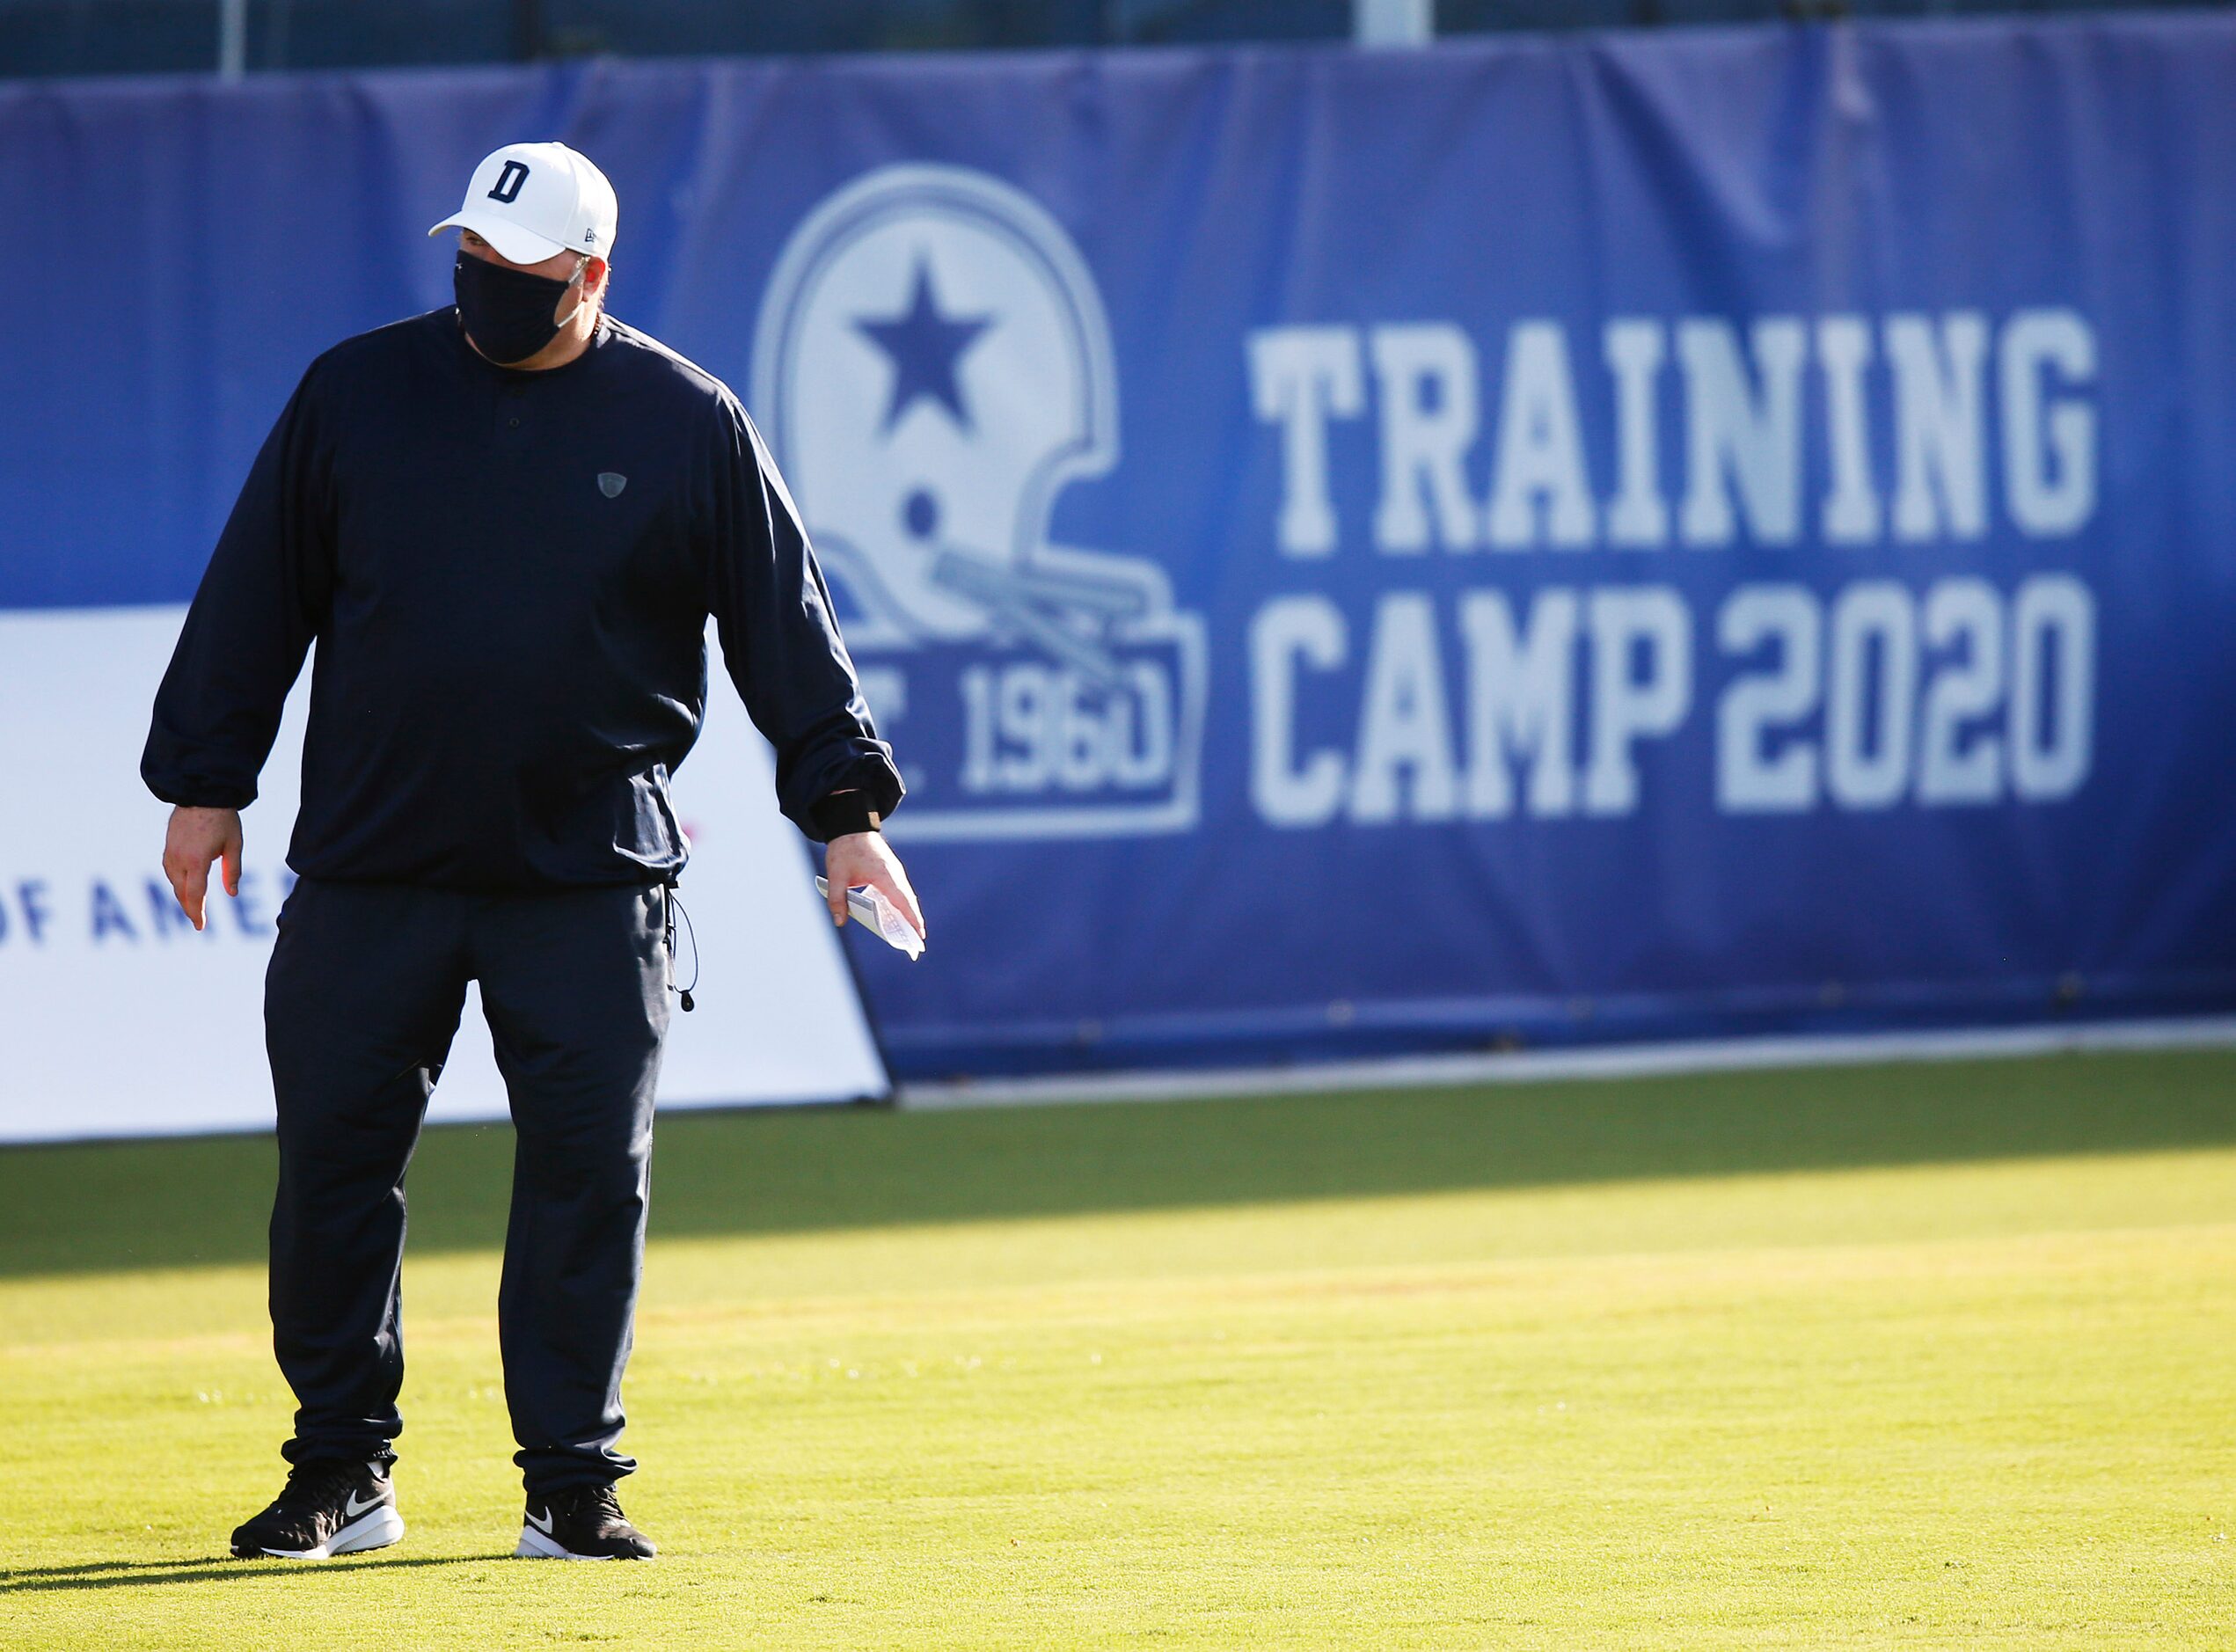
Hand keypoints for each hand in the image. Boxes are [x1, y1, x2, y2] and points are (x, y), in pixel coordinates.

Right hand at [163, 805, 242, 931]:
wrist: (201, 794)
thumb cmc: (223, 819)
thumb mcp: (234, 845)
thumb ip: (232, 871)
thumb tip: (232, 894)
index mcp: (196, 860)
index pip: (195, 895)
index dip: (197, 912)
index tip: (200, 927)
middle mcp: (179, 859)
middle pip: (182, 892)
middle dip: (190, 908)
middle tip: (198, 922)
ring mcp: (170, 853)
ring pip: (174, 883)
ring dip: (183, 896)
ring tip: (193, 906)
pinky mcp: (167, 847)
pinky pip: (170, 871)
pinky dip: (177, 882)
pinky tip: (184, 886)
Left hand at [823, 831, 923, 939]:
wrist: (851, 826)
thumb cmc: (845, 849)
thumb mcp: (836, 876)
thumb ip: (837, 899)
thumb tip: (840, 921)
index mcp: (884, 875)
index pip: (902, 901)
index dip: (912, 919)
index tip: (920, 934)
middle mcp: (894, 873)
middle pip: (909, 901)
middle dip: (914, 922)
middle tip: (917, 943)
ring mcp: (895, 871)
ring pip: (907, 896)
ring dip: (910, 913)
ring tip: (912, 933)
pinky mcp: (892, 869)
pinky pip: (902, 890)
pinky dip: (904, 904)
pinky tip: (900, 915)